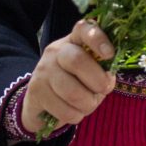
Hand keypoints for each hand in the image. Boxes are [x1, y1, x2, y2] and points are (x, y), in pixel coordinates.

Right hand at [20, 20, 115, 137]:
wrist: (41, 102)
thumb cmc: (75, 83)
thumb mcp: (90, 71)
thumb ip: (101, 70)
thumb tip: (107, 79)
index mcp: (74, 41)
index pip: (84, 29)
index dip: (98, 39)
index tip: (110, 54)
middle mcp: (56, 51)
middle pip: (78, 61)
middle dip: (98, 82)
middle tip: (104, 90)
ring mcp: (43, 71)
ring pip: (72, 92)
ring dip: (88, 105)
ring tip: (87, 104)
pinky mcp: (36, 92)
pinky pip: (65, 111)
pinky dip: (75, 116)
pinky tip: (72, 111)